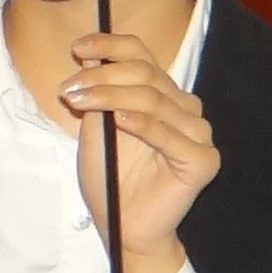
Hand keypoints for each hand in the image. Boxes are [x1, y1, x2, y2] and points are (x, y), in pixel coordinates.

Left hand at [55, 26, 221, 272]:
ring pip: (154, 100)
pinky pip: (171, 136)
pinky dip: (143, 124)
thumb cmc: (111, 178)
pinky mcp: (202, 160)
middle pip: (145, 75)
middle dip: (103, 77)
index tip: (78, 48)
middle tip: (69, 89)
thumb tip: (90, 55)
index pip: (142, 56)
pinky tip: (119, 119)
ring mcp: (198, 133)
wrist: (123, 227)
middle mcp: (184, 108)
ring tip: (80, 101)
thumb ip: (99, 93)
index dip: (111, 45)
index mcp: (163, 95)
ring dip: (112, 96)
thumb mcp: (97, 127)